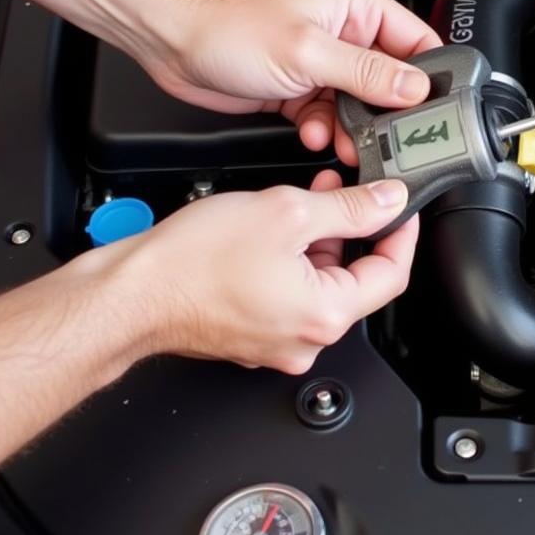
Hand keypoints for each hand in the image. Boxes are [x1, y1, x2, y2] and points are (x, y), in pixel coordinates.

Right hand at [104, 171, 417, 374]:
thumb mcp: (287, 212)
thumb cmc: (193, 263)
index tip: (401, 208)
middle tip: (342, 192)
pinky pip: (289, 295)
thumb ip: (349, 207)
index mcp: (325, 315)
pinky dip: (291, 261)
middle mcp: (306, 339)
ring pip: (319, 284)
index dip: (401, 234)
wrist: (132, 293)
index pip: (392, 275)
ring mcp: (277, 342)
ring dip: (318, 241)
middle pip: (354, 278)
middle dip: (352, 230)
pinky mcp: (253, 335)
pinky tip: (274, 231)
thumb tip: (388, 203)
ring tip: (300, 202)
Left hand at [143, 0, 440, 161]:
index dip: (430, 77)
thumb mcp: (307, 51)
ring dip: (353, 128)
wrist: (173, 40)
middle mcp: (344, 33)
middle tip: (387, 138)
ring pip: (360, 106)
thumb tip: (413, 88)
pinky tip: (313, 132)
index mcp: (356, 8)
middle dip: (387, 113)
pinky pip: (330, 116)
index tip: (434, 110)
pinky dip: (325, 130)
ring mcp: (323, 62)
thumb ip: (365, 72)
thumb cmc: (229, 25)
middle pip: (390, 81)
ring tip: (344, 140)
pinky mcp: (301, 88)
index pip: (416, 42)